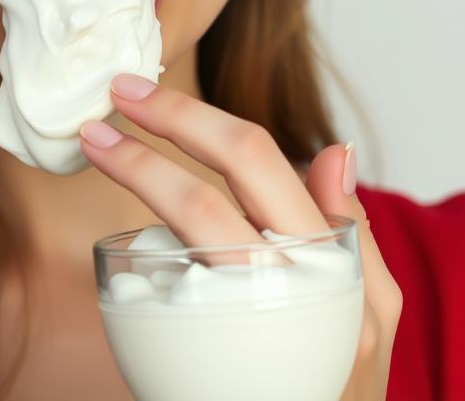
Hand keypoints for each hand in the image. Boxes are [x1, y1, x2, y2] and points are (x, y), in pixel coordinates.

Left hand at [79, 73, 402, 400]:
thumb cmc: (337, 383)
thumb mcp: (369, 310)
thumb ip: (349, 230)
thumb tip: (336, 150)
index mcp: (330, 260)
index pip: (258, 159)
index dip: (192, 116)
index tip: (139, 92)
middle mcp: (295, 283)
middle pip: (223, 179)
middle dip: (164, 126)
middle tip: (113, 94)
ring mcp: (252, 320)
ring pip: (194, 222)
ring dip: (138, 171)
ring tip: (95, 143)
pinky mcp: (209, 356)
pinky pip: (164, 292)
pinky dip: (130, 252)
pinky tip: (108, 235)